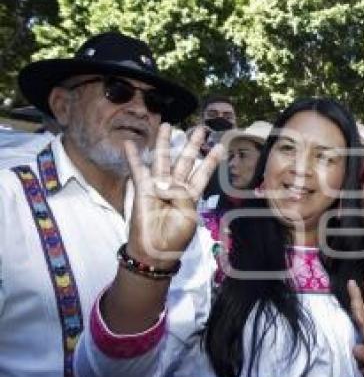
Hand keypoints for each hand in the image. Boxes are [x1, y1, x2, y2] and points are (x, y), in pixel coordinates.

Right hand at [125, 124, 223, 267]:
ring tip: (167, 125)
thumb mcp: (188, 217)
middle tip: (201, 129)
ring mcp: (158, 187)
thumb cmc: (175, 237)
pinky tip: (130, 144)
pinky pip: (138, 170)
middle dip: (192, 145)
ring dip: (163, 142)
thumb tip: (165, 182)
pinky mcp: (142, 190)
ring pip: (163, 160)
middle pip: (185, 161)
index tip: (220, 146)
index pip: (203, 173)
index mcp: (191, 195)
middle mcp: (176, 187)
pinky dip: (134, 157)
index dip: (211, 160)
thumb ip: (182, 196)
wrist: (155, 250)